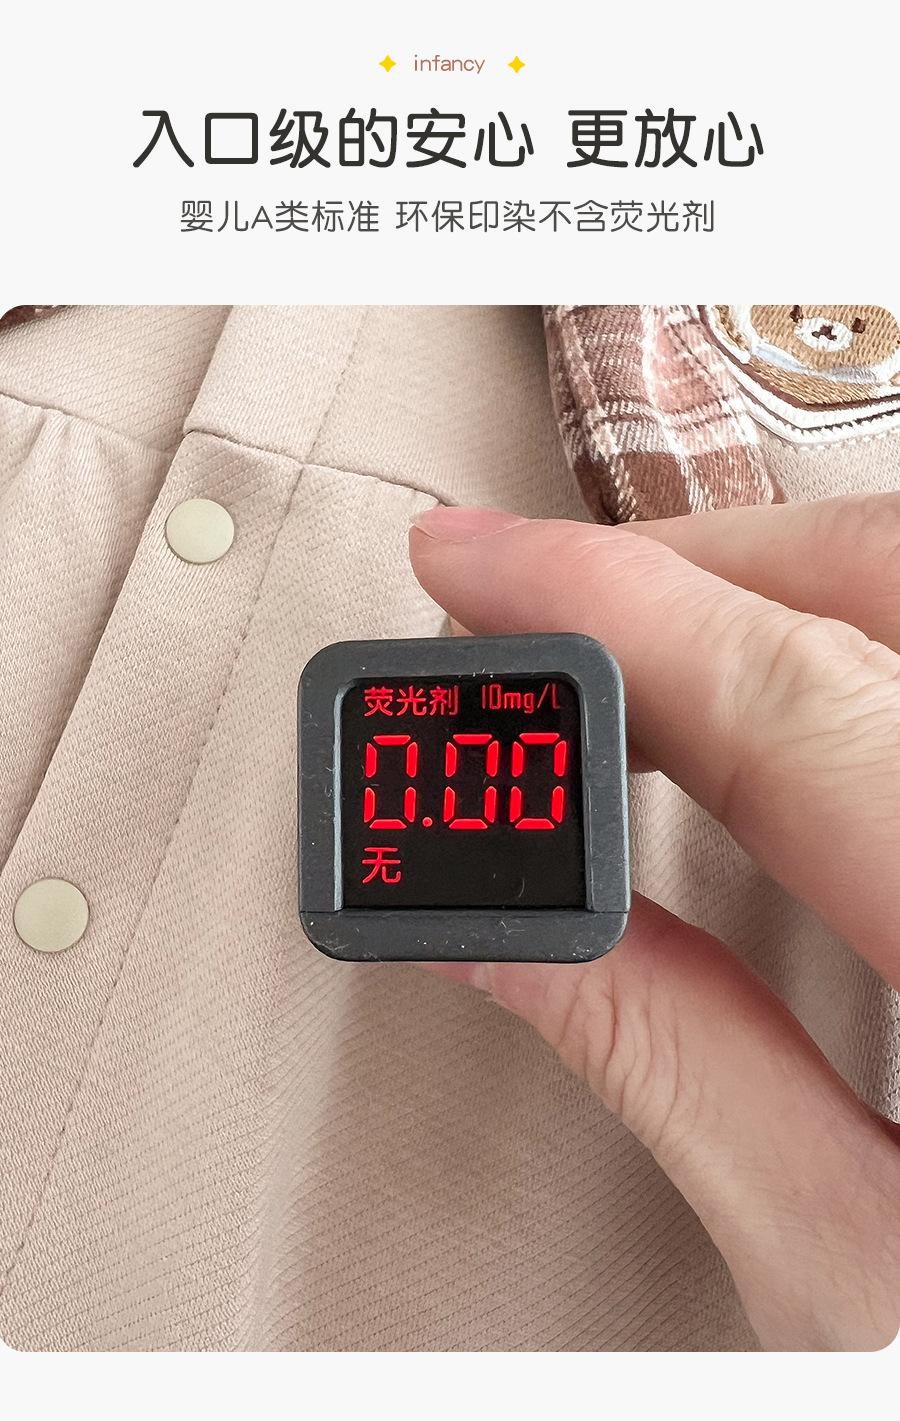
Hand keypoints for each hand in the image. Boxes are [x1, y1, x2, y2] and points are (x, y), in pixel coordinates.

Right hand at [408, 496, 899, 1351]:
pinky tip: (804, 700)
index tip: (471, 572)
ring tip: (658, 647)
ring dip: (793, 595)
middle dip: (701, 570)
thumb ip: (683, 1072)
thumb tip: (522, 936)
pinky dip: (871, 655)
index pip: (797, 706)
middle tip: (546, 611)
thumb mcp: (860, 1298)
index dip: (602, 609)